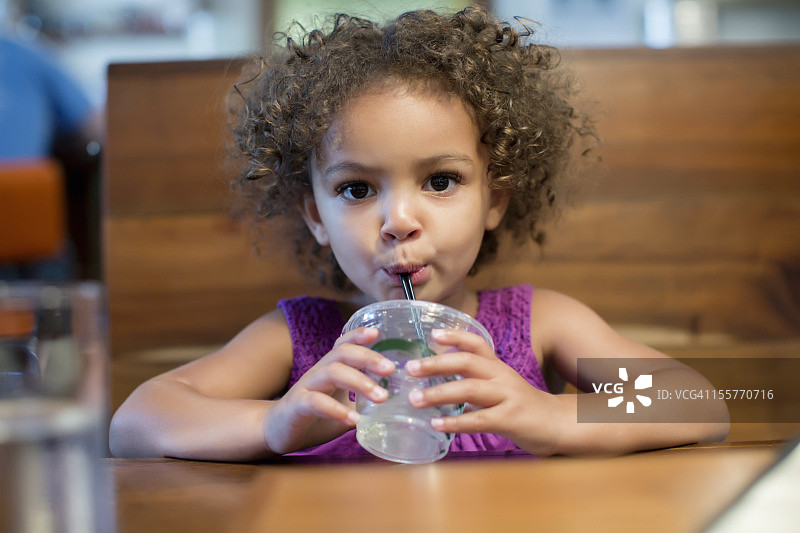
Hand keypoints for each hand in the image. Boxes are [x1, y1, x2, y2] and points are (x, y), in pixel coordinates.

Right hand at [262, 327, 394, 454]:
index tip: (378, 333)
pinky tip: (354, 420)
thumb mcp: (345, 407)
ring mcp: (306, 387)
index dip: (359, 335)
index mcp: (331, 368)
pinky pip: (316, 402)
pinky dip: (336, 410)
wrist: (277, 431)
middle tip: (391, 369)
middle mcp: (319, 372)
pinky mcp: (296, 406)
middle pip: (342, 353)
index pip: (344, 344)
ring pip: (332, 373)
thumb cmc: (315, 417)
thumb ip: (365, 404)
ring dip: (359, 382)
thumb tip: (396, 407)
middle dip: (368, 357)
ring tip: (382, 397)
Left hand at [405, 329, 562, 455]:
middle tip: (409, 368)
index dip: (455, 336)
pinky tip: (436, 425)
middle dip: (436, 364)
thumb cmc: (521, 405)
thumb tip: (439, 372)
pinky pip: (479, 419)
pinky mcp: (510, 419)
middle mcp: (502, 376)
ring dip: (439, 394)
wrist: (558, 423)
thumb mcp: (501, 384)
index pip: (476, 343)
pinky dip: (455, 422)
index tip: (431, 333)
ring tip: (415, 399)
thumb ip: (476, 377)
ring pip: (470, 389)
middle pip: (467, 362)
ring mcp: (507, 397)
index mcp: (497, 366)